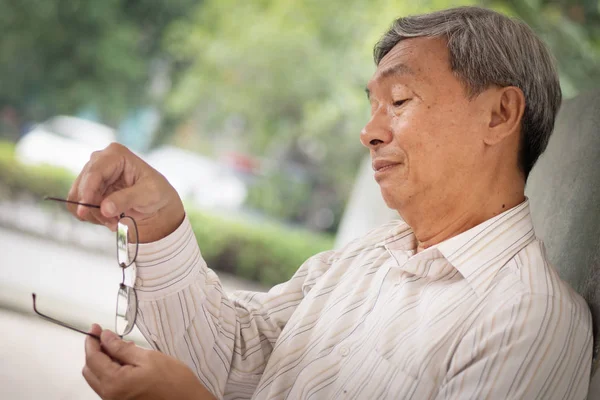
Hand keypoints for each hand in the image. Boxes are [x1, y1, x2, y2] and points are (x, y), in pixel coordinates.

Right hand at [67, 143, 184, 241]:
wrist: (156, 204)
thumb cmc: (157, 193)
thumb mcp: (149, 195)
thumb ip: (126, 199)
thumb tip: (105, 208)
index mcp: (116, 154)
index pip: (94, 172)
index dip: (88, 192)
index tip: (85, 210)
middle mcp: (100, 161)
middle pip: (82, 186)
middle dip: (94, 208)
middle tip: (112, 222)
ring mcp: (92, 176)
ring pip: (77, 198)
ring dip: (94, 214)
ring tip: (115, 221)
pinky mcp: (88, 190)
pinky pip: (78, 206)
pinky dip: (91, 216)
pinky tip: (108, 218)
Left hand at [83, 324, 215, 399]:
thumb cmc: (173, 380)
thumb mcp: (148, 357)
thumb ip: (121, 348)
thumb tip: (105, 338)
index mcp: (114, 383)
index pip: (93, 359)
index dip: (92, 341)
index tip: (96, 328)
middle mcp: (109, 395)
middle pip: (90, 370)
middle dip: (95, 351)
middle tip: (106, 336)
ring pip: (97, 378)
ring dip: (103, 361)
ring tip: (120, 347)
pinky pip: (107, 384)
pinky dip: (110, 371)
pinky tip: (125, 361)